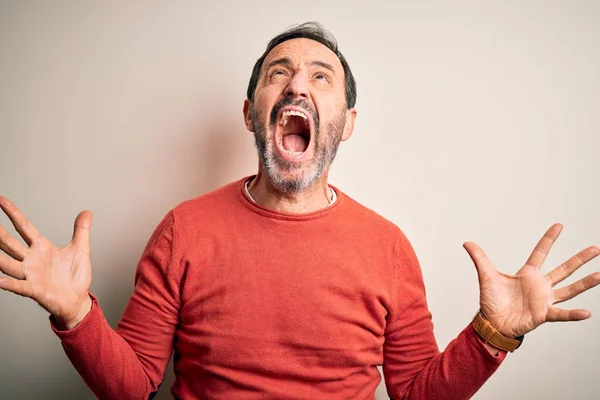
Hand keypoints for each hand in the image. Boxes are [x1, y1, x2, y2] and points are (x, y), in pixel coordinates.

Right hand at [0, 197, 92, 328]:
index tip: (1, 200)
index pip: (24, 227)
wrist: (77, 299)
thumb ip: (81, 230)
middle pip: (10, 243)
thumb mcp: (81, 249)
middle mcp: (31, 259)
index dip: (13, 213)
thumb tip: (87, 212)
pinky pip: (19, 286)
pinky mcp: (34, 289)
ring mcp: (30, 274)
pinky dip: (9, 283)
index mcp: (41, 247)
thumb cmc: (75, 276)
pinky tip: (0, 280)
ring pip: (9, 263)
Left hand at [463, 223, 599, 337]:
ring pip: (569, 289)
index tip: (559, 225)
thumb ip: (479, 258)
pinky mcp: (543, 314)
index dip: (549, 239)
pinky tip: (586, 313)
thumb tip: (467, 242)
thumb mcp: (486, 276)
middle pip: (563, 269)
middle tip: (595, 249)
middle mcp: (540, 285)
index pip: (541, 252)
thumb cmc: (492, 301)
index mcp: (527, 274)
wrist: (492, 323)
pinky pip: (561, 314)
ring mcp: (544, 300)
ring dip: (585, 283)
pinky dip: (573, 314)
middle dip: (579, 259)